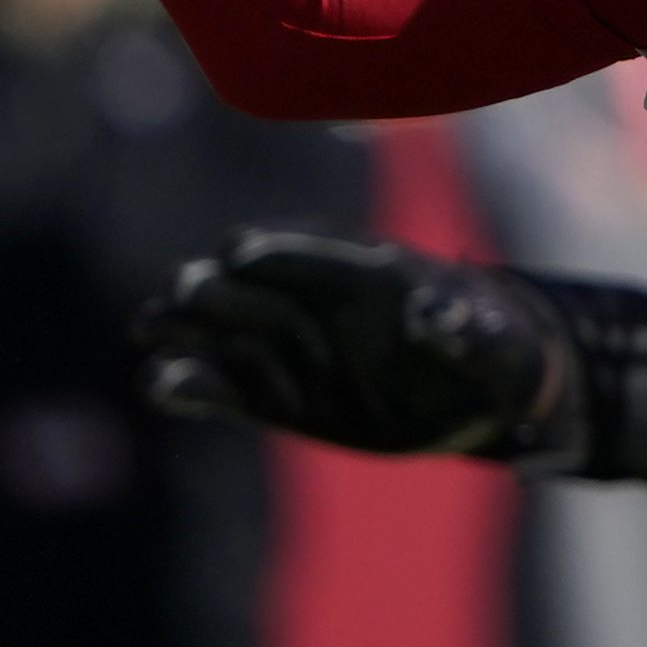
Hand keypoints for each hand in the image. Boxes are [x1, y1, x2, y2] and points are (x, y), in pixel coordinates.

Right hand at [139, 227, 572, 456]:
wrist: (477, 394)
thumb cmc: (490, 351)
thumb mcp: (493, 346)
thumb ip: (463, 330)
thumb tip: (434, 313)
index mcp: (366, 273)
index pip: (307, 248)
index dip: (275, 249)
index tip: (241, 254)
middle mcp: (314, 302)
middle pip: (244, 281)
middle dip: (216, 288)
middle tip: (186, 295)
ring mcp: (289, 348)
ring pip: (217, 329)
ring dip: (185, 328)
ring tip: (152, 332)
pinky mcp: (273, 397)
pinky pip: (221, 386)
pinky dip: (191, 383)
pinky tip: (162, 384)